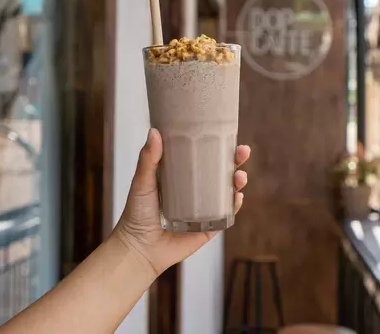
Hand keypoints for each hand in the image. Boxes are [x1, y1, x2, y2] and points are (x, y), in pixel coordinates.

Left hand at [113, 128, 250, 275]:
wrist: (138, 248)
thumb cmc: (136, 213)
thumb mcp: (142, 182)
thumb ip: (148, 159)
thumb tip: (154, 131)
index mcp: (183, 178)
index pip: (205, 158)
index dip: (219, 147)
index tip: (229, 135)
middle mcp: (196, 192)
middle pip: (222, 173)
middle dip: (236, 162)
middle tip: (243, 152)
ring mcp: (204, 210)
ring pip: (228, 193)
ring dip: (238, 182)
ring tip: (240, 176)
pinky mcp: (208, 229)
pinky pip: (226, 217)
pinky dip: (234, 207)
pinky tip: (237, 198)